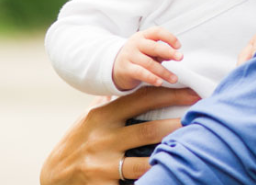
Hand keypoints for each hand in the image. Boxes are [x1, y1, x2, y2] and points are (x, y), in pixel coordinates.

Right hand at [40, 87, 199, 184]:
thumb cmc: (75, 146)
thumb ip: (108, 102)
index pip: (141, 100)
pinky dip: (153, 174)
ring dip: (171, 152)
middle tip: (205, 118)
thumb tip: (128, 82)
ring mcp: (102, 163)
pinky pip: (135, 180)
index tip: (194, 91)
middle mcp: (102, 137)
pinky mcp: (102, 183)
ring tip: (195, 145)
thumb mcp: (87, 121)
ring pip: (146, 158)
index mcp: (101, 116)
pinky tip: (171, 169)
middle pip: (149, 129)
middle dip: (178, 124)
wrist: (50, 181)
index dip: (170, 94)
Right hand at [113, 27, 182, 90]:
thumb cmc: (139, 56)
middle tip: (180, 58)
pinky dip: (151, 78)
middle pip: (154, 47)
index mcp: (144, 36)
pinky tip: (160, 82)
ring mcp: (130, 56)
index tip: (178, 46)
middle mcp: (136, 44)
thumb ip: (161, 52)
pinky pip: (140, 73)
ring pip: (149, 63)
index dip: (169, 37)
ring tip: (174, 78)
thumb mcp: (150, 50)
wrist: (116, 66)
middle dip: (169, 52)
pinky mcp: (126, 69)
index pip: (157, 32)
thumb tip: (174, 56)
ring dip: (164, 71)